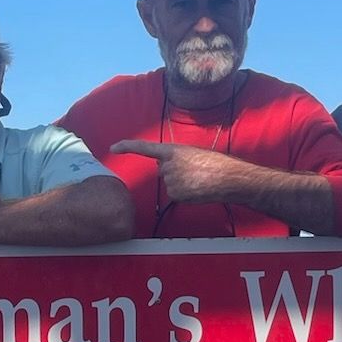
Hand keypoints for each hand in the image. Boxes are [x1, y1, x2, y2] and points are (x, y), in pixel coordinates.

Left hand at [109, 138, 246, 202]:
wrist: (228, 177)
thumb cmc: (215, 164)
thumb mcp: (193, 154)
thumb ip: (175, 158)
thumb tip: (163, 167)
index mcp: (172, 150)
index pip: (144, 147)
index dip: (127, 146)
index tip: (113, 147)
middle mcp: (167, 165)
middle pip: (163, 171)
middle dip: (175, 172)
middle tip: (195, 171)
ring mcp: (171, 180)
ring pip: (170, 184)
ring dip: (183, 183)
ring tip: (199, 180)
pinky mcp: (175, 194)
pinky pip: (176, 195)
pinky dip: (186, 194)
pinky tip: (198, 189)